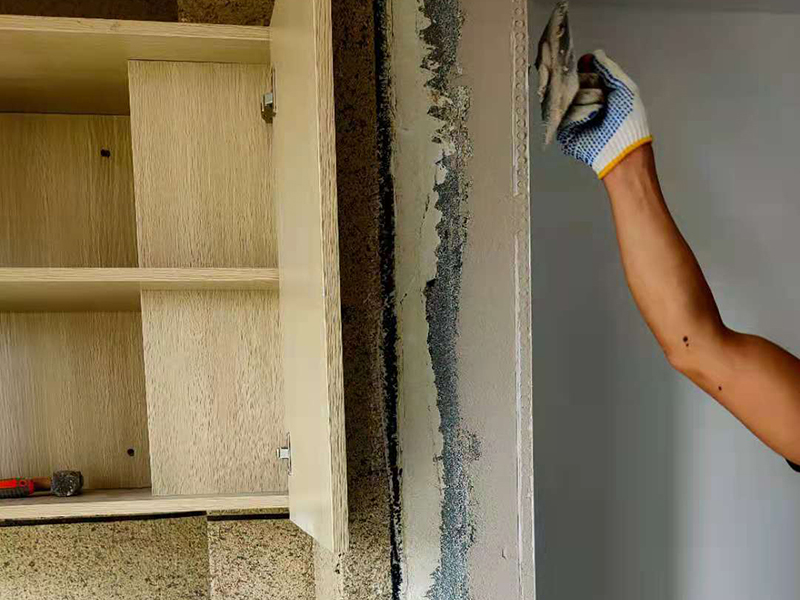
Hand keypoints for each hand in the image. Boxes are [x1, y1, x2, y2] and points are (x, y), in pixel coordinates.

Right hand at [557, 50, 651, 178]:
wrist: (622, 148)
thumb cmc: (630, 122)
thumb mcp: (625, 88)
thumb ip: (610, 69)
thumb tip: (595, 54)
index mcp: (600, 90)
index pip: (584, 71)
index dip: (584, 66)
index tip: (585, 63)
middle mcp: (585, 101)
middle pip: (573, 80)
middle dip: (586, 84)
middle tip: (600, 95)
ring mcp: (574, 115)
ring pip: (568, 95)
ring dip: (586, 100)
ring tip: (599, 112)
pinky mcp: (565, 129)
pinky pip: (564, 112)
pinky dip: (579, 113)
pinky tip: (591, 119)